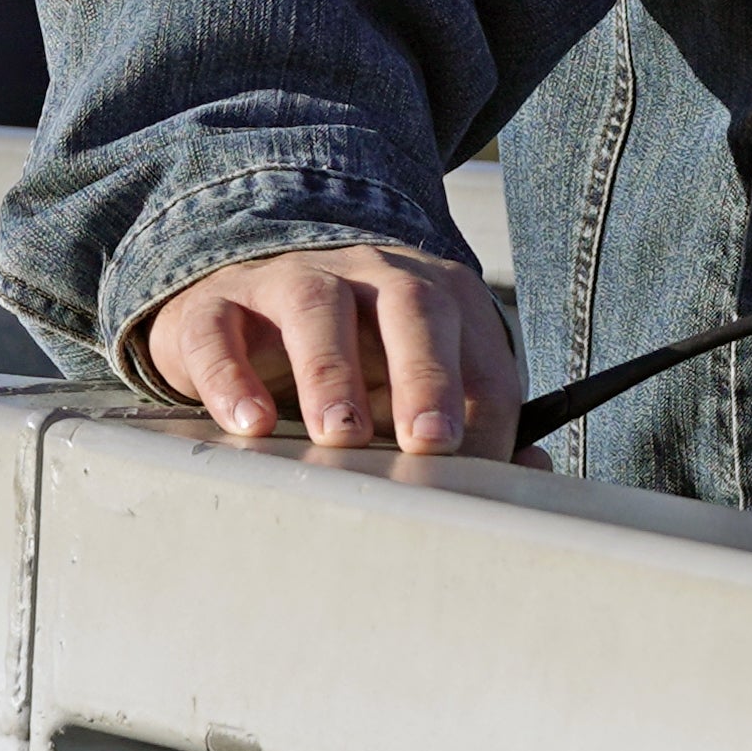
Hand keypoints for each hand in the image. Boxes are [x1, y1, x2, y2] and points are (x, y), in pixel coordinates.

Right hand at [138, 242, 521, 458]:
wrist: (247, 303)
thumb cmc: (352, 358)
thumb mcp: (412, 387)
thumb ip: (471, 426)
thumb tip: (532, 471)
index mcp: (433, 294)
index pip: (475, 350)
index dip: (482, 414)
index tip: (479, 475)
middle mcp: (367, 275)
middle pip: (409, 305)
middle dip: (425, 374)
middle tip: (429, 443)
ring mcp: (289, 280)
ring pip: (316, 305)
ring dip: (331, 371)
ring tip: (339, 434)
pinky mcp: (219, 305)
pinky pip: (222, 329)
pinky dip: (233, 375)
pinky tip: (248, 425)